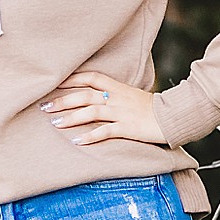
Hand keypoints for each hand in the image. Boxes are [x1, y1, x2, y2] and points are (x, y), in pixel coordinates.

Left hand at [39, 68, 166, 147]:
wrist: (175, 116)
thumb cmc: (152, 108)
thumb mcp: (131, 96)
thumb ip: (114, 94)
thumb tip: (95, 97)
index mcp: (118, 88)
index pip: (91, 78)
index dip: (72, 79)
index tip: (54, 83)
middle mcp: (117, 98)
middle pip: (85, 95)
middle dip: (63, 100)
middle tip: (44, 106)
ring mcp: (122, 113)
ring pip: (91, 112)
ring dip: (71, 118)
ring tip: (55, 124)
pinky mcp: (128, 128)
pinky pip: (106, 132)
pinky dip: (90, 136)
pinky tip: (77, 141)